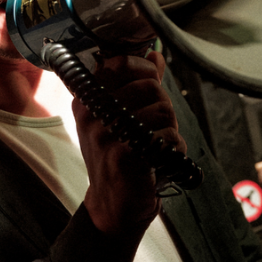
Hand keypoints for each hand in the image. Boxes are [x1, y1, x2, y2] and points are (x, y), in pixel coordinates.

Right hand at [76, 51, 185, 253]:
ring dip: (170, 129)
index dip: (146, 70)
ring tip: (157, 145)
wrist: (113, 207)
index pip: (121, 63)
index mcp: (88, 99)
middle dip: (163, 106)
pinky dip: (173, 148)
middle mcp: (93, 114)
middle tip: (155, 128)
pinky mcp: (124, 156)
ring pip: (163, 110)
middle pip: (150, 87)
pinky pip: (166, 136)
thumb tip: (155, 55)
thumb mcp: (121, 118)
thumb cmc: (120, 157)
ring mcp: (106, 135)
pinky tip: (161, 160)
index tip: (151, 86)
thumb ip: (138, 84)